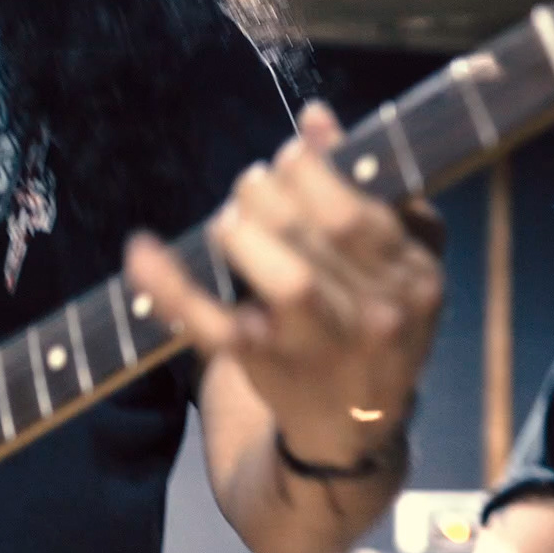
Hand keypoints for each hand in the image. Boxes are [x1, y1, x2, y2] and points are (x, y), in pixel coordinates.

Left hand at [125, 101, 444, 465]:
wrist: (348, 432)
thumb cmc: (366, 328)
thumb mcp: (392, 264)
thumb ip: (368, 190)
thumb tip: (317, 119)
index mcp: (412, 279)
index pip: (362, 212)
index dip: (313, 169)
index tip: (286, 155)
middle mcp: (376, 315)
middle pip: (323, 235)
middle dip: (273, 193)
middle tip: (248, 187)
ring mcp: (318, 346)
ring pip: (288, 279)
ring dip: (244, 231)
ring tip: (228, 221)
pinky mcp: (262, 367)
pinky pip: (211, 322)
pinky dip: (168, 284)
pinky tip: (140, 251)